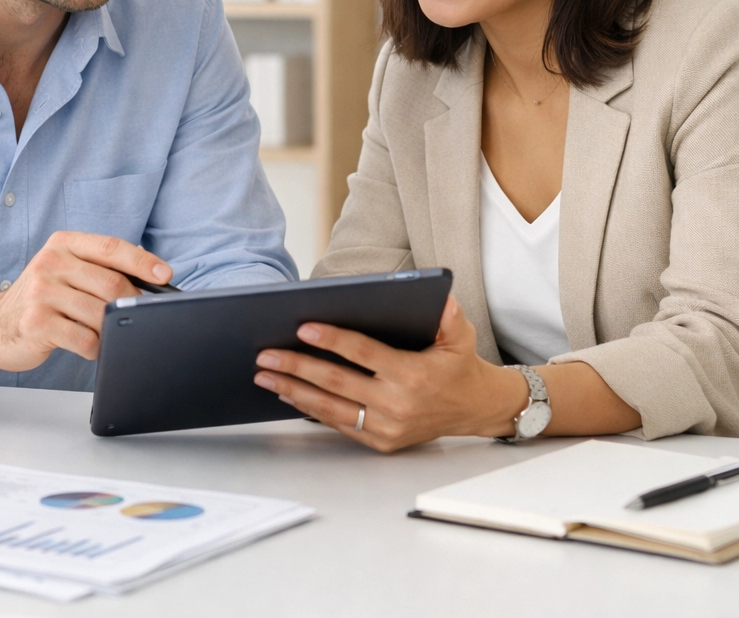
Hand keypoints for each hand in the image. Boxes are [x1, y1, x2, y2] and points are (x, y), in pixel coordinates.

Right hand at [0, 231, 171, 371]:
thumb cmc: (40, 299)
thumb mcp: (64, 271)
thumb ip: (98, 269)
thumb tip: (148, 279)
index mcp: (63, 244)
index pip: (111, 247)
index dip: (143, 261)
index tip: (165, 275)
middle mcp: (50, 263)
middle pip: (111, 283)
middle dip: (130, 302)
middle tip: (133, 315)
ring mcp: (41, 293)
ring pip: (100, 313)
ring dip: (111, 328)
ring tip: (105, 332)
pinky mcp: (37, 323)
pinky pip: (84, 339)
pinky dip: (96, 347)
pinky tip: (90, 346)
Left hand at [253, 296, 528, 451]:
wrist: (473, 409)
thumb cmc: (459, 366)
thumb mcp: (461, 336)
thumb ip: (449, 317)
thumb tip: (439, 297)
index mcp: (413, 374)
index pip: (363, 353)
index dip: (332, 340)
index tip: (303, 328)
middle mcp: (397, 405)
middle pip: (337, 382)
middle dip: (297, 367)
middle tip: (266, 355)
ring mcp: (387, 427)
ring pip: (331, 408)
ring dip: (293, 391)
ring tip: (265, 376)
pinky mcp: (380, 442)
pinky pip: (339, 424)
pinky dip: (311, 409)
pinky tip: (288, 394)